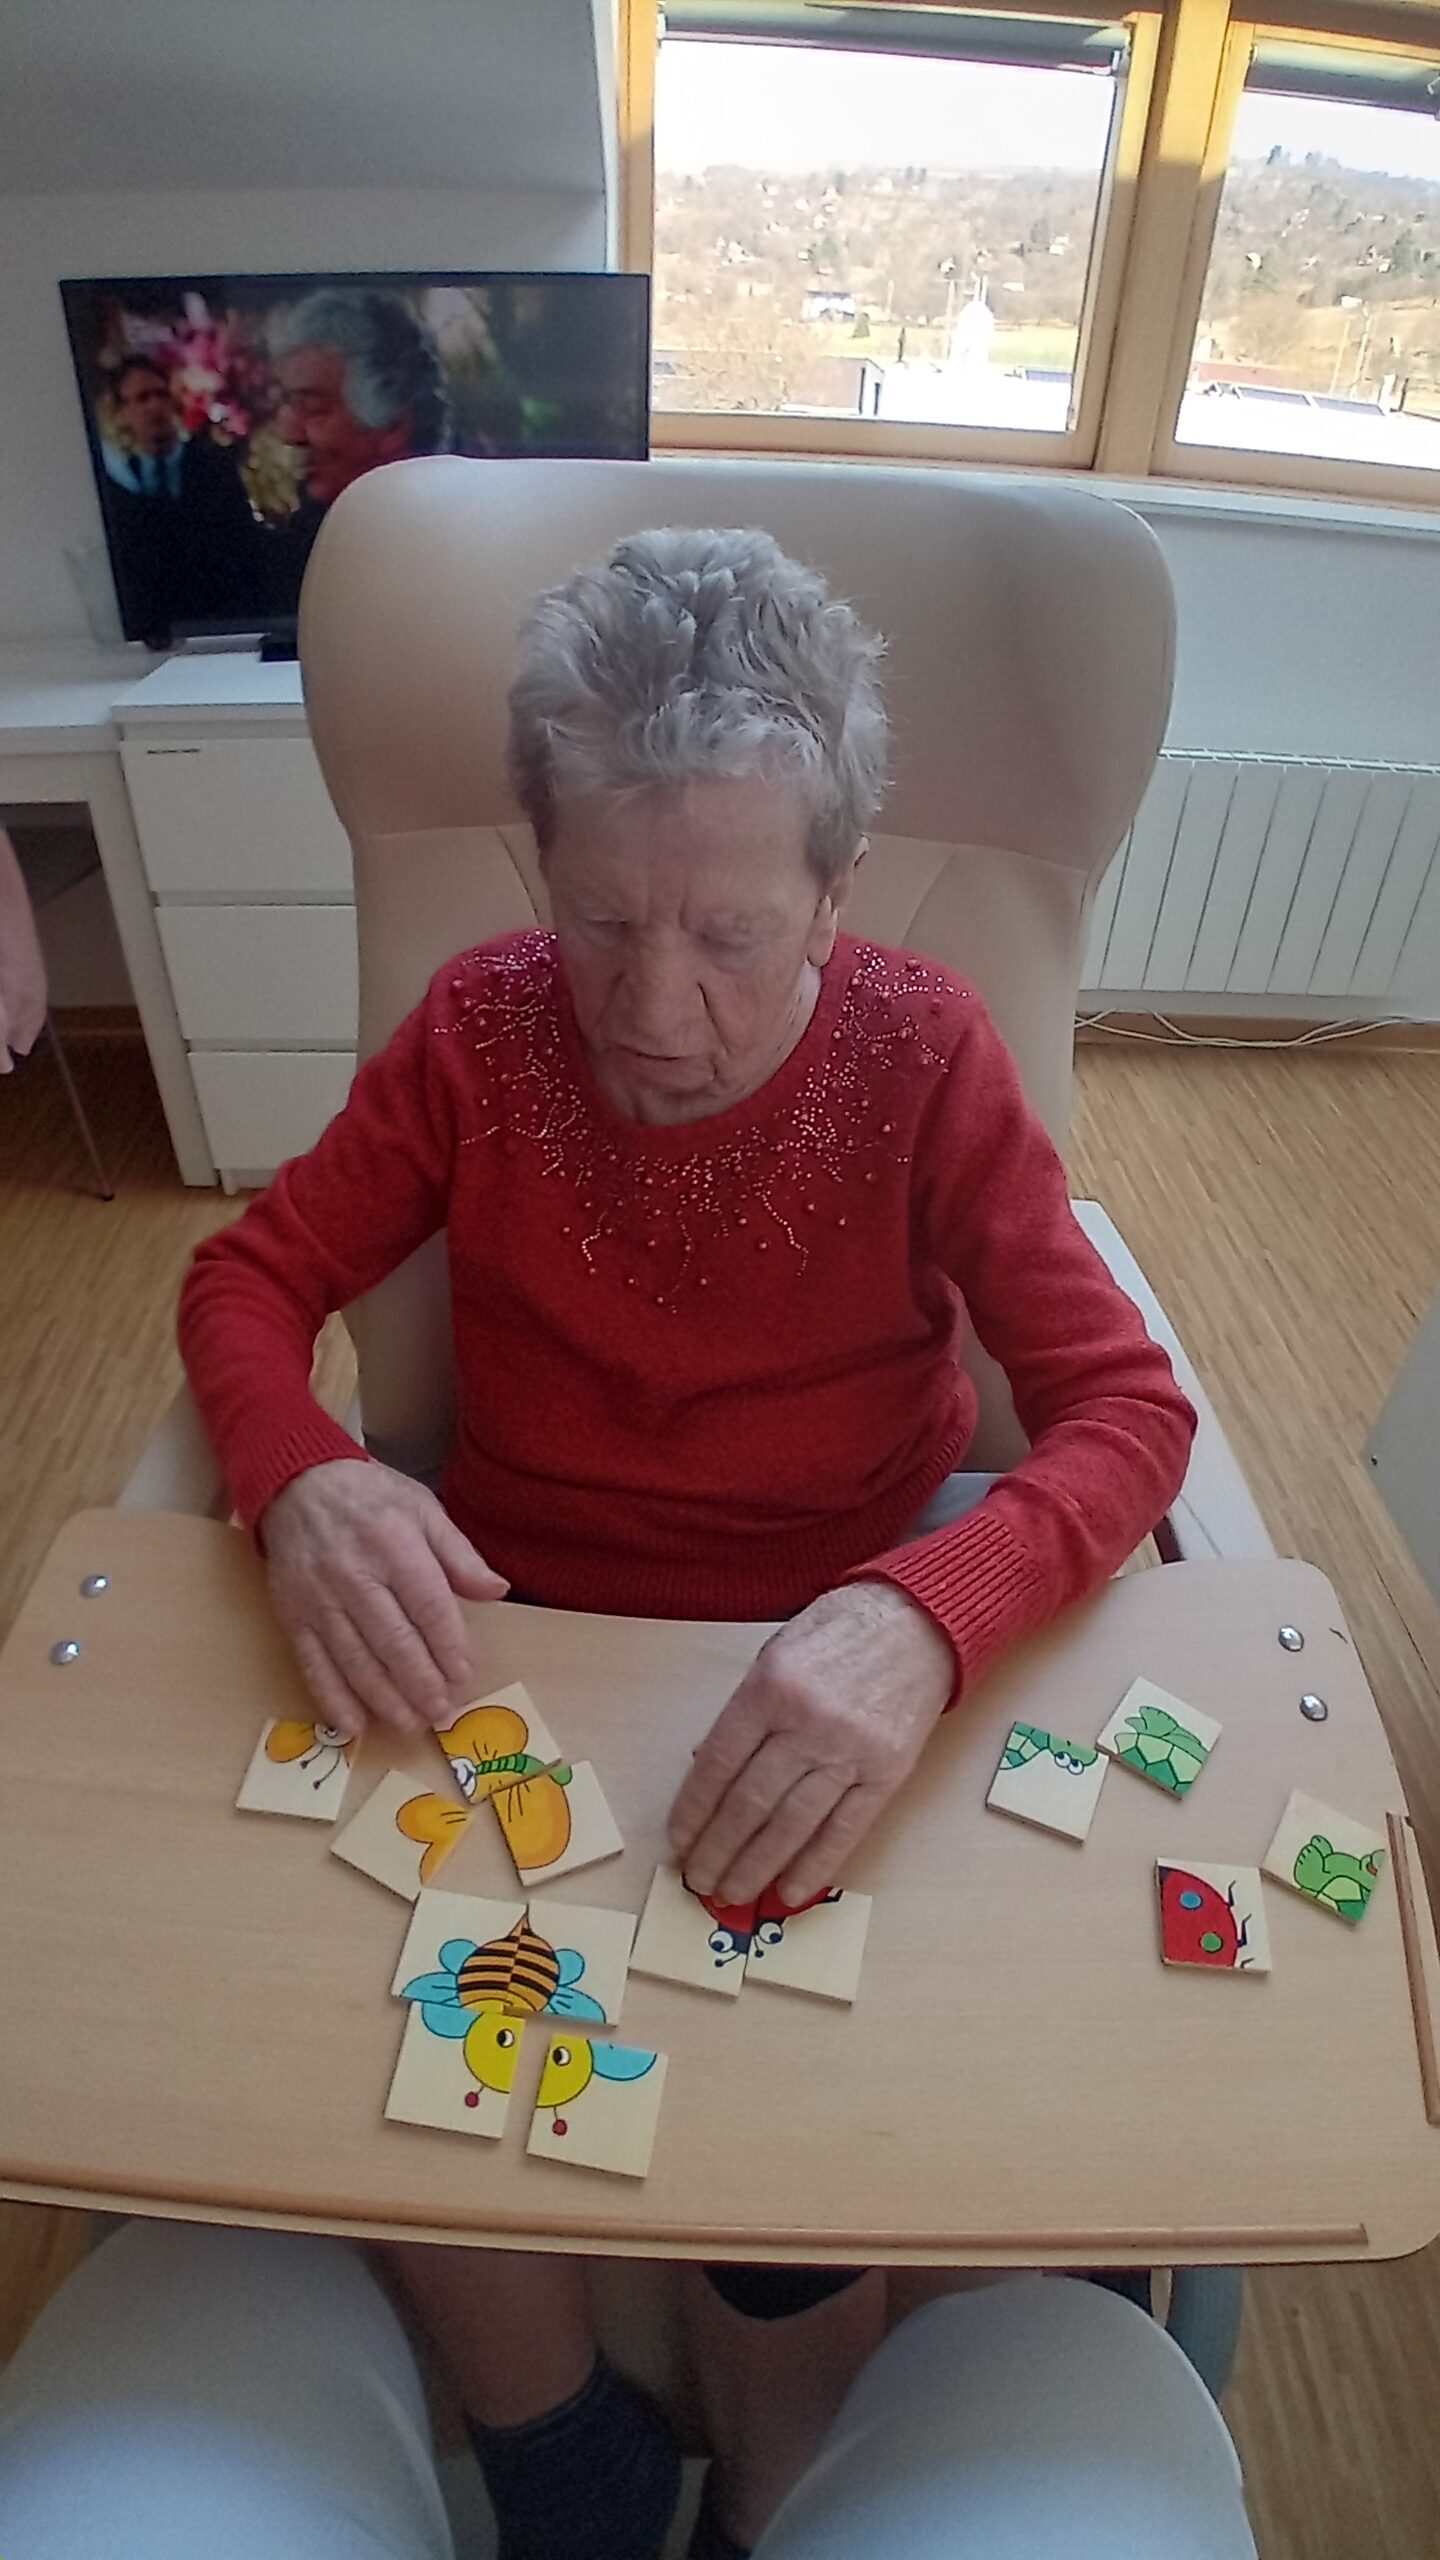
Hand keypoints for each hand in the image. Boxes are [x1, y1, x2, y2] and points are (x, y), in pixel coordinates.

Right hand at [260, 1459, 507, 1740]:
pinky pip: (312, 1663)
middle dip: (420, 1683)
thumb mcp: (423, 1509)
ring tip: (411, 1723)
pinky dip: (332, 1698)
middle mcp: (354, 1574)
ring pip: (354, 1659)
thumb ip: (460, 1554)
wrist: (296, 1484)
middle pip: (392, 1640)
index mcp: (393, 1545)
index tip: (463, 1675)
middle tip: (441, 1712)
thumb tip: (497, 1590)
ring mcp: (318, 1598)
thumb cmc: (370, 1498)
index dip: (448, 1646)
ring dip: (384, 1699)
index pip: (428, 1606)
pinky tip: (353, 1725)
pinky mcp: (292, 1615)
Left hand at [668, 1581, 953, 1907]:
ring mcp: (850, 1751)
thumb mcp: (776, 1654)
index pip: (718, 1763)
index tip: (680, 1839)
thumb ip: (743, 1710)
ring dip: (757, 1866)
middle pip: (751, 1802)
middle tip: (699, 1879)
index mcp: (771, 1688)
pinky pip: (845, 1829)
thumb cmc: (839, 1633)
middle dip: (718, 1849)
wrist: (918, 1623)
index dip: (694, 1809)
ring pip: (792, 1824)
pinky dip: (815, 1865)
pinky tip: (790, 1891)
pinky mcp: (887, 1772)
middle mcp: (808, 1722)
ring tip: (733, 1893)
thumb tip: (706, 1768)